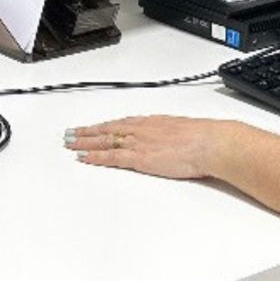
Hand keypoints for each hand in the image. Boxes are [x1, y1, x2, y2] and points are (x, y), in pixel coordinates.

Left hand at [65, 115, 239, 179]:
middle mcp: (141, 130)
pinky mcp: (139, 158)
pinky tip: (84, 158)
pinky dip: (95, 157)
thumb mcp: (183, 131)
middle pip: (107, 130)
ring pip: (104, 141)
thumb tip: (172, 140)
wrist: (210, 143)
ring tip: (69, 144)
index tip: (92, 128)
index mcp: (152, 123)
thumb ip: (171, 135)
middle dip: (87, 132)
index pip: (120, 123)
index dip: (104, 126)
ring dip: (85, 143)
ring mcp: (138, 143)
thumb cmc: (203, 138)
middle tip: (70, 134)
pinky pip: (111, 157)